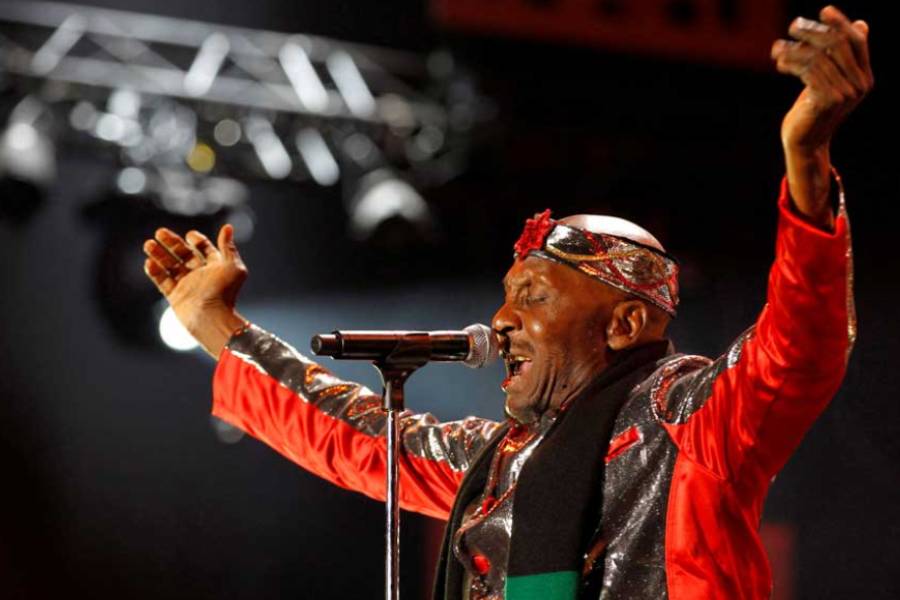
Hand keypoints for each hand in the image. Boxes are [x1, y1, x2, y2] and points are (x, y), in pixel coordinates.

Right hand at [143, 224, 247, 356]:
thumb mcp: (232, 266)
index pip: (204, 249)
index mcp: (215, 267)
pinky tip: (149, 262)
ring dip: (159, 255)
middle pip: (184, 255)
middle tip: (159, 232)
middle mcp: (201, 276)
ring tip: (148, 244)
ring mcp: (187, 286)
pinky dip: (155, 272)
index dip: (197, 241)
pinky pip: (163, 282)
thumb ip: (228, 247)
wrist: (211, 317)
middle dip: (172, 243)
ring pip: (170, 266)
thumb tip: (227, 227)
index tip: (189, 235)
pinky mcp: (176, 297)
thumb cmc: (225, 292)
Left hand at [773, 5, 872, 150]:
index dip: (841, 23)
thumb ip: (841, 58)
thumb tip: (861, 23)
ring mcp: (845, 93)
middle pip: (837, 45)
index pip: (857, 41)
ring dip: (794, 49)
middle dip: (813, 32)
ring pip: (818, 57)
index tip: (825, 10)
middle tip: (792, 26)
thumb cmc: (812, 109)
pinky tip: (779, 63)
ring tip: (776, 49)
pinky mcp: (827, 101)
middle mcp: (859, 84)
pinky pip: (808, 72)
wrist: (804, 142)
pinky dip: (791, 64)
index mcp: (863, 77)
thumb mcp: (829, 80)